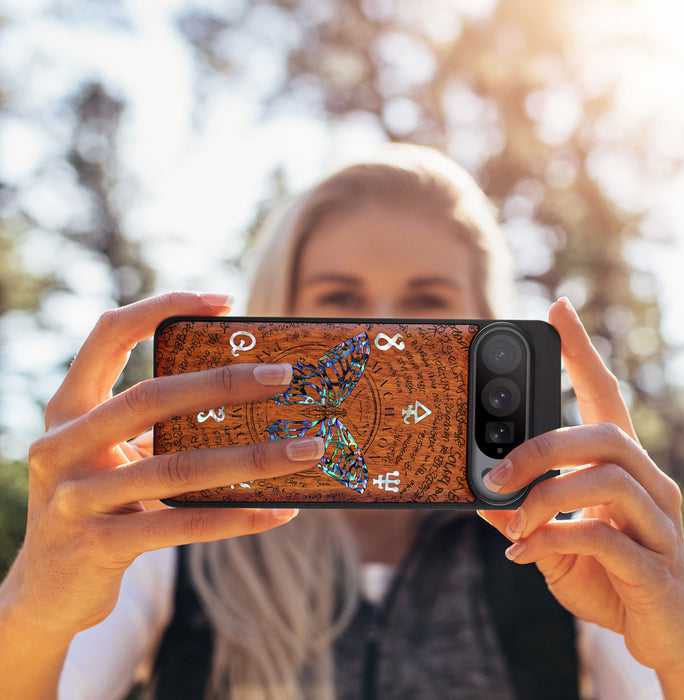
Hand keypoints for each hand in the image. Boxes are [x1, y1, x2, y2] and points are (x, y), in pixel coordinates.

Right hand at [2, 292, 323, 640]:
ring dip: (252, 458)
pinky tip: (280, 511)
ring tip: (307, 448)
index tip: (224, 300)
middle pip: (151, 397)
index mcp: (69, 409)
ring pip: (177, 468)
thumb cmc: (99, 504)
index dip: (162, 307)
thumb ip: (158, 427)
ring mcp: (75, 498)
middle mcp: (62, 446)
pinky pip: (182, 525)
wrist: (47, 590)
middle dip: (224, 382)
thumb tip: (249, 400)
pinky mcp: (98, 546)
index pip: (108, 335)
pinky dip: (237, 517)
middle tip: (285, 375)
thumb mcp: (114, 456)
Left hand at [478, 298, 683, 692]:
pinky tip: (524, 555)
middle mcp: (649, 484)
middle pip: (604, 434)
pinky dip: (553, 540)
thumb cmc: (609, 576)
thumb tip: (479, 494)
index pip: (605, 395)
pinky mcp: (657, 566)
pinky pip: (604, 537)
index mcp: (622, 468)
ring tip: (512, 522)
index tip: (558, 309)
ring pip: (606, 479)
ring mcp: (659, 523)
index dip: (582, 352)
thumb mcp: (553, 539)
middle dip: (541, 447)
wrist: (664, 635)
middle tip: (495, 472)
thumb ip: (522, 514)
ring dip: (545, 497)